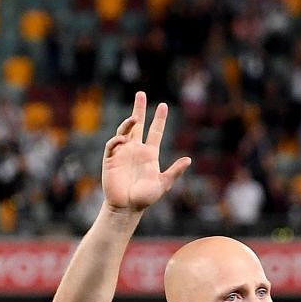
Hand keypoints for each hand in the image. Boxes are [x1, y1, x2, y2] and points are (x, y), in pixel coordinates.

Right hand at [101, 91, 190, 212]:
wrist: (127, 207)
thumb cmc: (145, 198)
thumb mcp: (163, 183)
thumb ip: (175, 171)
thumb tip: (189, 159)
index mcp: (149, 154)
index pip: (155, 131)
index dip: (159, 119)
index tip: (163, 106)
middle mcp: (136, 150)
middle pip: (137, 125)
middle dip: (139, 109)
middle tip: (141, 93)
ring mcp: (123, 153)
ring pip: (124, 130)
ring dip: (128, 122)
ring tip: (135, 117)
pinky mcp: (111, 159)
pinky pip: (112, 144)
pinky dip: (117, 140)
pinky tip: (122, 140)